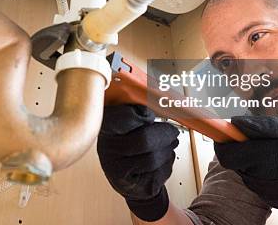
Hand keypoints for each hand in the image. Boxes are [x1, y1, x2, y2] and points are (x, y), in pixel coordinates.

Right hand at [97, 104, 178, 221]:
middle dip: (165, 135)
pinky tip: (162, 160)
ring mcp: (117, 170)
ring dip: (168, 150)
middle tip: (172, 132)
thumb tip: (155, 91)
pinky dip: (167, 164)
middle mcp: (107, 150)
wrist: (129, 178)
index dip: (143, 115)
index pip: (125, 116)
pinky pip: (158, 173)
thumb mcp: (128, 122)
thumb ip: (138, 107)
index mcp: (105, 128)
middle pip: (144, 140)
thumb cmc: (130, 143)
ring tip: (169, 145)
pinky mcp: (132, 186)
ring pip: (154, 158)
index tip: (151, 116)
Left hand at [214, 116, 277, 224]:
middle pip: (233, 160)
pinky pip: (256, 180)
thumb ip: (261, 126)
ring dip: (253, 161)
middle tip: (260, 141)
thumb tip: (235, 123)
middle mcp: (256, 177)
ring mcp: (260, 190)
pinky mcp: (267, 198)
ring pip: (244, 170)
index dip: (223, 141)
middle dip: (241, 149)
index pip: (224, 152)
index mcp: (261, 158)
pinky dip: (263, 172)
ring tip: (276, 154)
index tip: (225, 132)